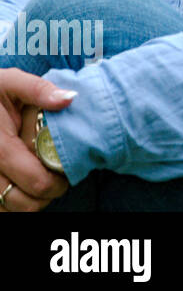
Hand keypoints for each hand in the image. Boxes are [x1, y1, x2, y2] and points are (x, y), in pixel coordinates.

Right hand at [0, 68, 75, 212]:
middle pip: (24, 203)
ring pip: (10, 208)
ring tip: (42, 180)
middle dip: (47, 194)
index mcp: (0, 146)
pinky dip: (14, 201)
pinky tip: (24, 184)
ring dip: (30, 201)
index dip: (57, 183)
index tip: (69, 174)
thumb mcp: (10, 82)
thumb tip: (69, 99)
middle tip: (59, 179)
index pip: (35, 181)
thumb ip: (38, 89)